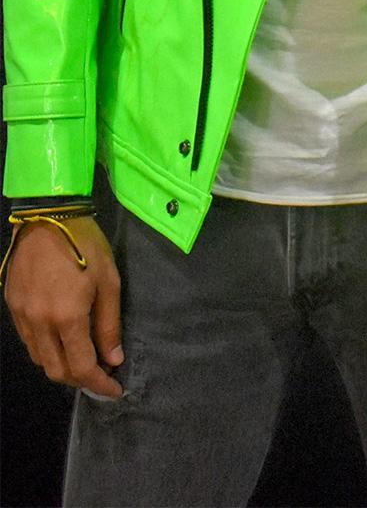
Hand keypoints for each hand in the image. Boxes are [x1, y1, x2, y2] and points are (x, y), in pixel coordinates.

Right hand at [4, 217, 123, 398]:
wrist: (47, 217)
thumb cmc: (85, 245)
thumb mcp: (109, 281)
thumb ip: (109, 324)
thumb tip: (113, 358)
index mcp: (66, 317)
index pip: (81, 367)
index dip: (99, 384)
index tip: (114, 389)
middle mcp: (39, 323)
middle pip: (56, 371)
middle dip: (80, 380)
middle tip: (102, 376)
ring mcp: (22, 316)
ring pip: (40, 359)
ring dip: (62, 366)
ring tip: (84, 359)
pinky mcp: (12, 306)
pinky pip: (29, 341)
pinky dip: (46, 349)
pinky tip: (62, 340)